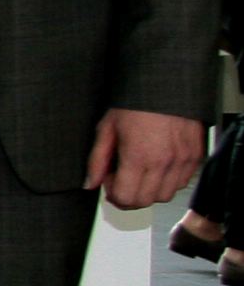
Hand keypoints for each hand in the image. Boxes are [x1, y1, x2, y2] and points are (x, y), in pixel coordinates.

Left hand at [86, 107, 207, 209]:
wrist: (165, 84)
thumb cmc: (135, 103)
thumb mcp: (107, 128)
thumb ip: (97, 160)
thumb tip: (90, 183)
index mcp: (139, 157)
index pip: (126, 197)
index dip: (112, 194)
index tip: (108, 181)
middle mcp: (164, 163)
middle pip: (145, 201)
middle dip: (128, 196)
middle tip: (120, 179)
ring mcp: (182, 161)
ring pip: (165, 196)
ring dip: (149, 191)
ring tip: (139, 172)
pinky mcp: (195, 156)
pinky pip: (182, 183)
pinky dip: (168, 182)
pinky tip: (156, 167)